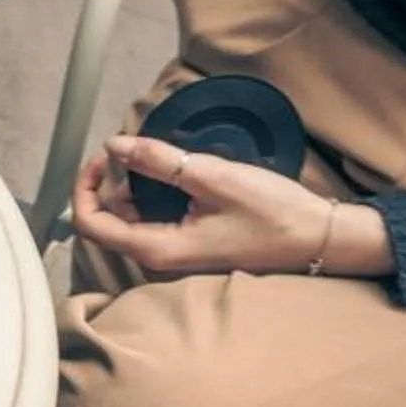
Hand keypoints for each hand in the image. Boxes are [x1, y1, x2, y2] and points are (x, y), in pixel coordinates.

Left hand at [72, 135, 391, 277]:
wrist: (320, 239)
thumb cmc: (275, 213)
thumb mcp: (213, 177)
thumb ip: (159, 161)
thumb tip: (117, 146)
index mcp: (158, 250)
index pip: (91, 224)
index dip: (85, 186)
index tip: (105, 156)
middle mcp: (160, 260)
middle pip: (108, 221)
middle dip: (113, 183)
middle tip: (137, 151)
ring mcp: (175, 257)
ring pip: (131, 221)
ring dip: (136, 188)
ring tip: (163, 161)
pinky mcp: (190, 249)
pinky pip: (155, 223)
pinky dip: (155, 197)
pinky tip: (177, 177)